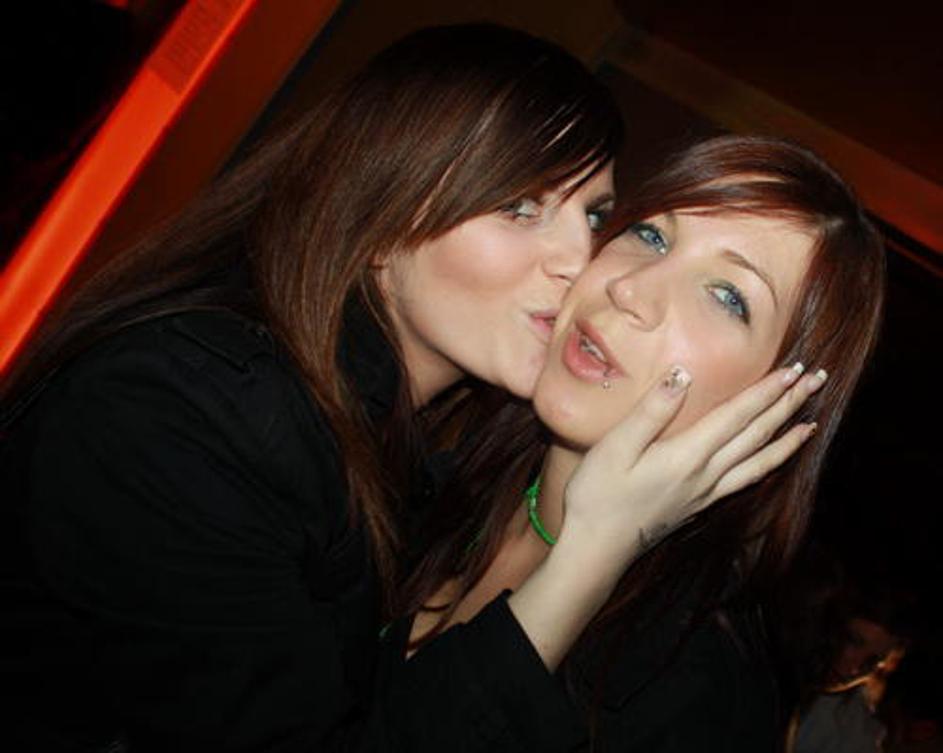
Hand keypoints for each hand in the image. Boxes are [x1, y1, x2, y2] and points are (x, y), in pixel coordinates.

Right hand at [560, 362, 824, 563]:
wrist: (596, 548)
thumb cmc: (598, 495)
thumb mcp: (614, 447)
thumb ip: (651, 411)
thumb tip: (683, 374)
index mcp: (687, 455)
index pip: (736, 415)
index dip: (766, 391)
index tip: (794, 369)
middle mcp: (706, 474)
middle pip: (756, 435)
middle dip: (787, 405)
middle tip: (816, 380)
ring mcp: (706, 492)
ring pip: (758, 460)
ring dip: (787, 438)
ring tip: (811, 422)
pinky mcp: (700, 504)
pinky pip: (746, 480)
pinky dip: (768, 465)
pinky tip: (775, 460)